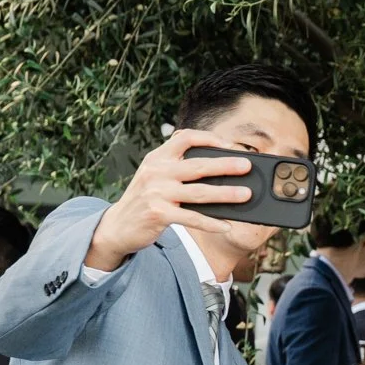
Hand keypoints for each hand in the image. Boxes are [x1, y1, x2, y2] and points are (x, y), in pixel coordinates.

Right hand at [87, 128, 257, 267]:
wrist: (117, 226)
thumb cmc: (143, 200)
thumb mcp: (153, 175)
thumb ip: (175, 165)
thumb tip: (213, 163)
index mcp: (157, 157)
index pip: (185, 137)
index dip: (208, 138)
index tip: (228, 144)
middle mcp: (157, 171)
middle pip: (198, 165)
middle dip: (226, 165)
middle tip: (246, 165)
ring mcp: (157, 193)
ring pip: (199, 192)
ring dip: (226, 194)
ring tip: (245, 195)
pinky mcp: (159, 214)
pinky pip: (192, 218)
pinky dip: (211, 222)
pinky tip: (226, 225)